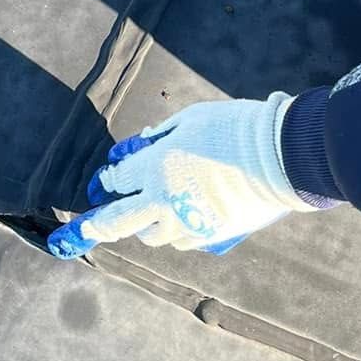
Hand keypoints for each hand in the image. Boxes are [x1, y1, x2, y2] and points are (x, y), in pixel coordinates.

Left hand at [47, 96, 307, 257]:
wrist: (279, 157)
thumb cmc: (233, 128)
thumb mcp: (190, 120)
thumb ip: (158, 137)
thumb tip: (137, 148)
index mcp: (154, 168)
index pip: (117, 180)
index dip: (109, 180)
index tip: (107, 181)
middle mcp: (163, 202)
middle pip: (117, 222)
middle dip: (95, 226)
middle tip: (80, 231)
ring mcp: (186, 224)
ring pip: (151, 236)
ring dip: (146, 224)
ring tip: (153, 213)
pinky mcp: (209, 237)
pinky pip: (181, 240)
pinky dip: (176, 231)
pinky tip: (184, 217)